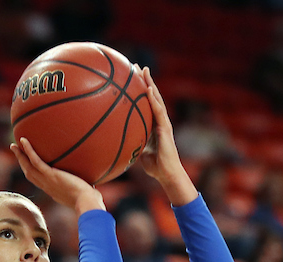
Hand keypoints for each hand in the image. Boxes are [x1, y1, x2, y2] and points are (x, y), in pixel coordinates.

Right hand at [10, 137, 103, 214]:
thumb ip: (88, 187)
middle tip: (16, 152)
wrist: (87, 203)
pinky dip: (28, 150)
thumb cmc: (91, 202)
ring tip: (14, 145)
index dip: (34, 174)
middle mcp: (48, 187)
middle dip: (22, 163)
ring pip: (28, 167)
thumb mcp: (88, 193)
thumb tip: (96, 183)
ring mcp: (47, 181)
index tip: (31, 166)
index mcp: (54, 191)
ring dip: (20, 156)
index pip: (41, 182)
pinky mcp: (50, 175)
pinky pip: (36, 161)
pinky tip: (24, 140)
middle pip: (30, 174)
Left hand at [135, 67, 195, 205]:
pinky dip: (154, 99)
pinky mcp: (166, 128)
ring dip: (150, 83)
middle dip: (144, 80)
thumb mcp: (138, 152)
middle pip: (152, 95)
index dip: (139, 88)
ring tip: (143, 69)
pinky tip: (149, 89)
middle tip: (135, 65)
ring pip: (157, 99)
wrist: (167, 174)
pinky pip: (159, 111)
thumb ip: (131, 142)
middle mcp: (159, 120)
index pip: (146, 102)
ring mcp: (164, 122)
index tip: (130, 76)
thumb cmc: (155, 167)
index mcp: (153, 124)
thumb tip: (115, 140)